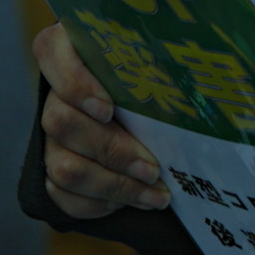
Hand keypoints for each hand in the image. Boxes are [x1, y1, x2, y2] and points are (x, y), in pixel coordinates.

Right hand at [34, 23, 169, 217]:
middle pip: (61, 121)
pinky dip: (98, 204)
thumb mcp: (168, 60)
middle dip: (113, 150)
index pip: (51, 51)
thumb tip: (205, 63)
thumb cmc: (168, 78)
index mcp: (75, 50)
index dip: (74, 82)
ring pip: (63, 167)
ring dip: (114, 186)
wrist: (162, 118)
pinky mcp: (52, 171)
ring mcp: (50, 136)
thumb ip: (169, 55)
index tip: (108, 108)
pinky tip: (131, 202)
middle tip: (152, 168)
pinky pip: (61, 196)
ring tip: (155, 194)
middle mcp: (56, 94)